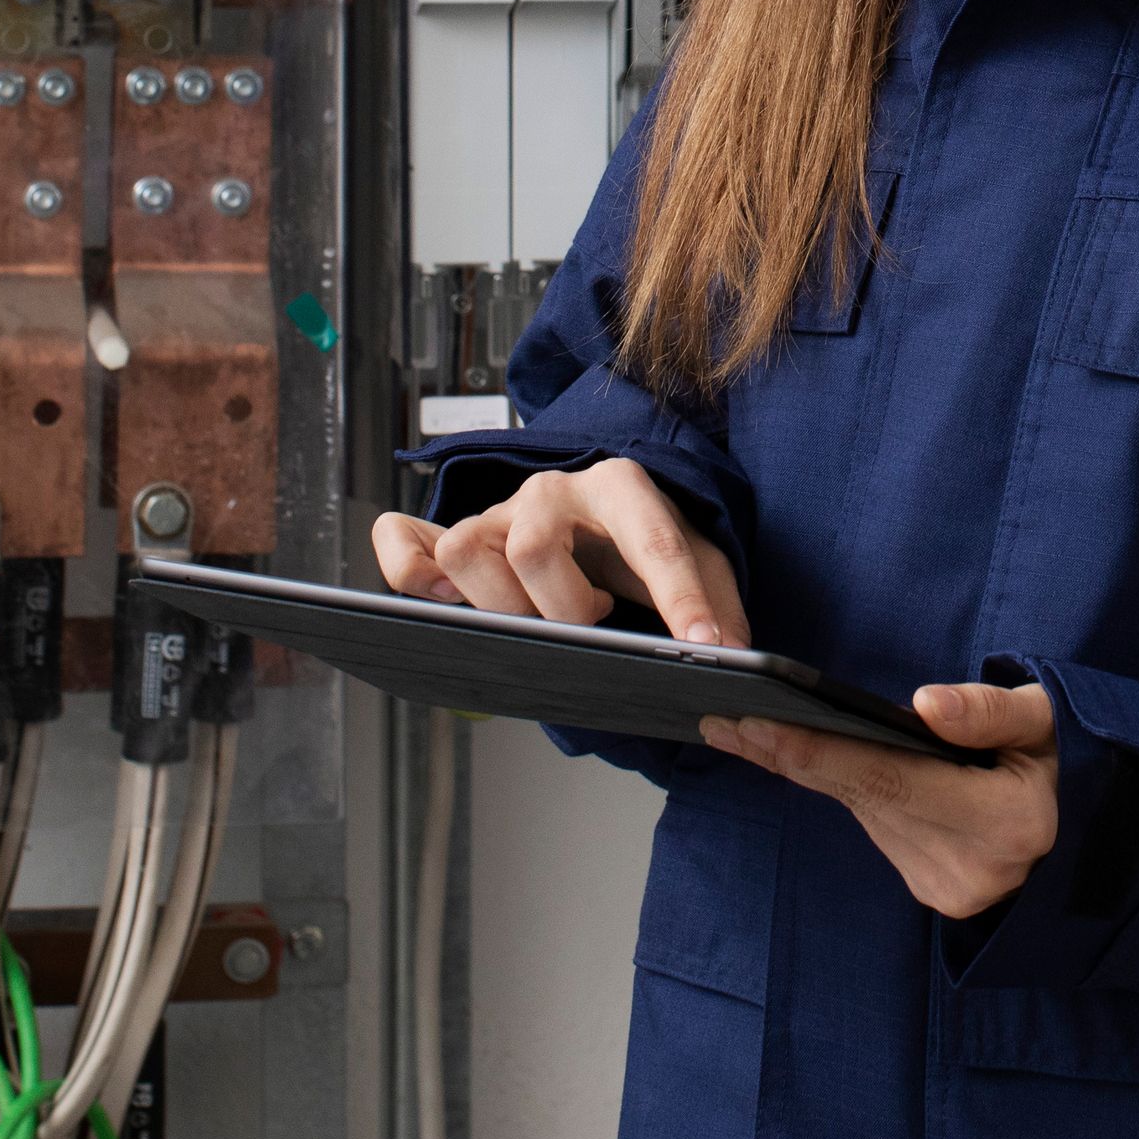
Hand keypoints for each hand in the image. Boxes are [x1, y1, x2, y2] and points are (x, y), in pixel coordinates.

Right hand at [372, 457, 748, 647]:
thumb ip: (719, 602)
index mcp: (620, 486)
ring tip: (531, 620)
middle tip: (591, 625)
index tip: (703, 645)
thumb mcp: (701, 560)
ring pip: (465, 550)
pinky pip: (405, 545)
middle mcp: (550, 492)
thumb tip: (732, 652)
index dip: (679, 596)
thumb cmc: (642, 545)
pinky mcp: (454, 534)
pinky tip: (440, 600)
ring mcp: (497, 512)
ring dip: (498, 603)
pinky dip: (408, 571)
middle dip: (566, 608)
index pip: (651, 538)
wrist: (599, 518)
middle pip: (534, 547)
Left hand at [702, 683, 1058, 919]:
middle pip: (863, 798)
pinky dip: (846, 786)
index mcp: (1006, 823)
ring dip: (808, 769)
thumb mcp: (1048, 720)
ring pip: (864, 811)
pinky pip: (877, 824)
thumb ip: (990, 713)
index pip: (890, 781)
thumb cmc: (1065, 757)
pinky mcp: (935, 892)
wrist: (1091, 827)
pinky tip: (802, 754)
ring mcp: (951, 890)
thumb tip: (923, 706)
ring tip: (746, 728)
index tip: (756, 724)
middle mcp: (973, 869)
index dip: (818, 752)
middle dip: (789, 755)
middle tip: (719, 718)